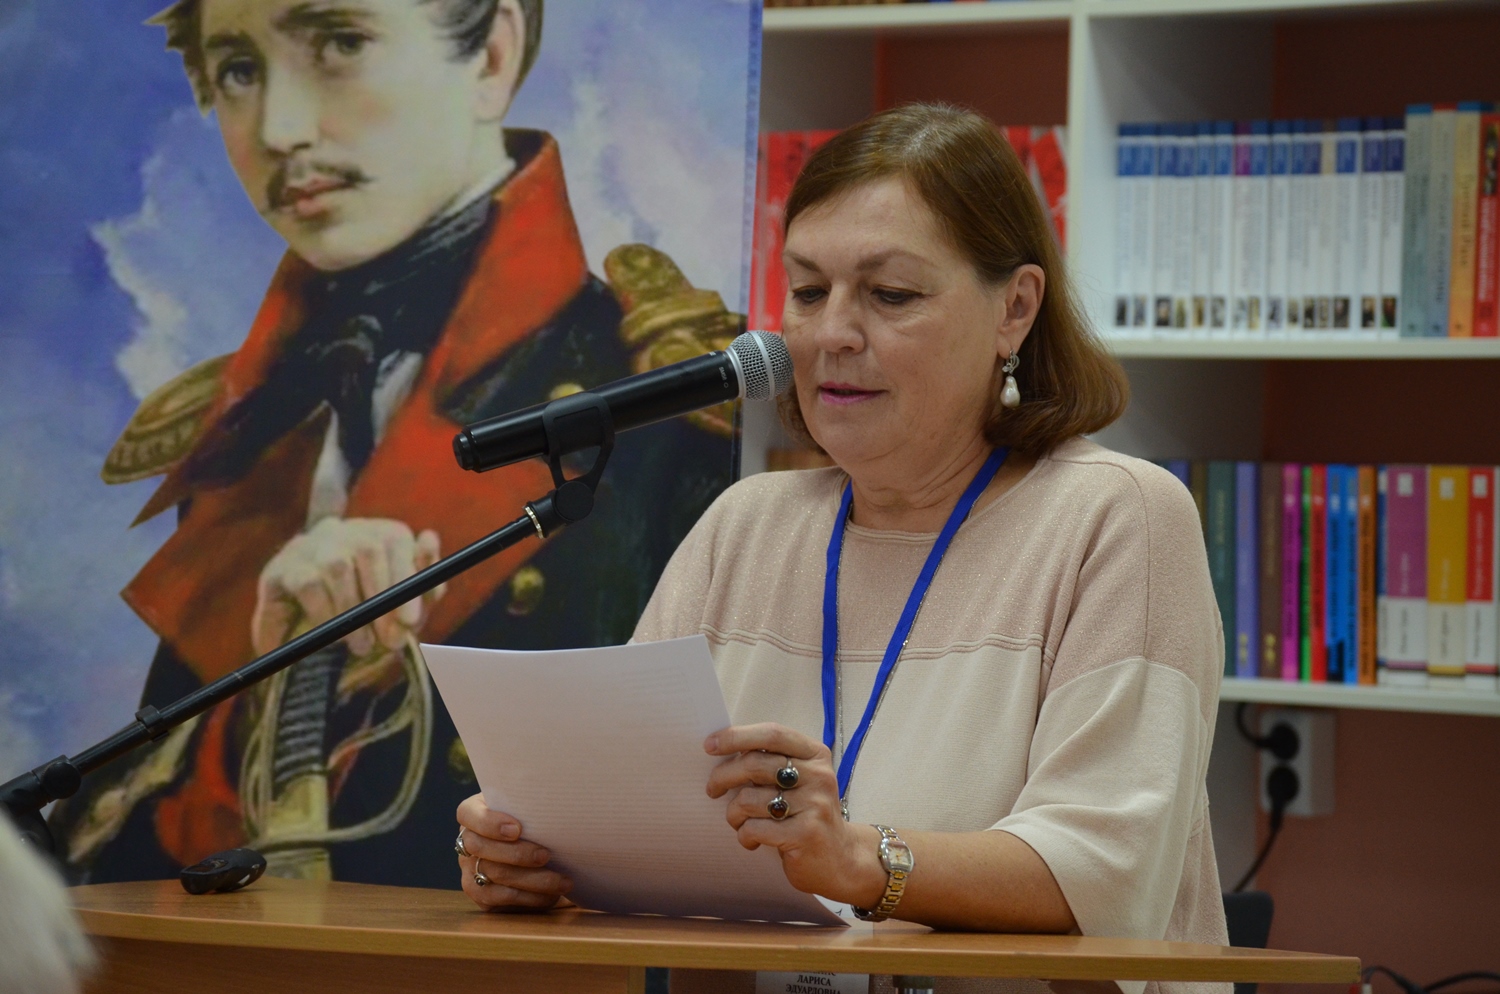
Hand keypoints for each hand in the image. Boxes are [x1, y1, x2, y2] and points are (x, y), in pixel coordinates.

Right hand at [251, 517, 444, 659]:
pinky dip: (325, 614)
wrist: (314, 650)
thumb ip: (425, 582)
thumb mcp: (405, 611)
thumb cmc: (371, 623)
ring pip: (337, 565)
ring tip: (362, 645)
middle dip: (383, 599)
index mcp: (377, 533)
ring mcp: (309, 545)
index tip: (411, 620)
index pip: (396, 538)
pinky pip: (307, 583)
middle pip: (368, 548)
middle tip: (390, 640)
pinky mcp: (280, 568)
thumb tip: (429, 538)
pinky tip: (331, 636)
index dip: (406, 577)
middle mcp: (343, 531)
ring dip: (354, 611)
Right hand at [456, 794, 572, 910]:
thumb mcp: (526, 807)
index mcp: (473, 812)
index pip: (468, 814)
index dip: (489, 823)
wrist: (532, 847)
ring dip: (533, 880)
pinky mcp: (480, 894)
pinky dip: (530, 897)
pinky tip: (551, 895)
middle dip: (517, 853)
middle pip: (481, 848)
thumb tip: (554, 811)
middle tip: (546, 855)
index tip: (517, 829)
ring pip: (495, 875)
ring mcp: (469, 870)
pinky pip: (501, 898)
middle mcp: (466, 841)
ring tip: (562, 881)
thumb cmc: (530, 818)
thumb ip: (529, 806)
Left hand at [705, 723, 884, 905]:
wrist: (841, 859)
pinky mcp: (806, 834)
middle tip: (712, 789)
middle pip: (755, 764)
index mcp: (815, 754)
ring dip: (733, 814)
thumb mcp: (798, 781)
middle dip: (723, 776)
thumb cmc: (807, 815)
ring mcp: (814, 805)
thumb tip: (722, 750)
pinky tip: (752, 840)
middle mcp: (818, 775)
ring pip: (749, 799)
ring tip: (739, 822)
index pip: (772, 734)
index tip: (710, 745)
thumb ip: (771, 763)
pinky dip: (744, 835)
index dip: (737, 736)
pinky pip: (755, 828)